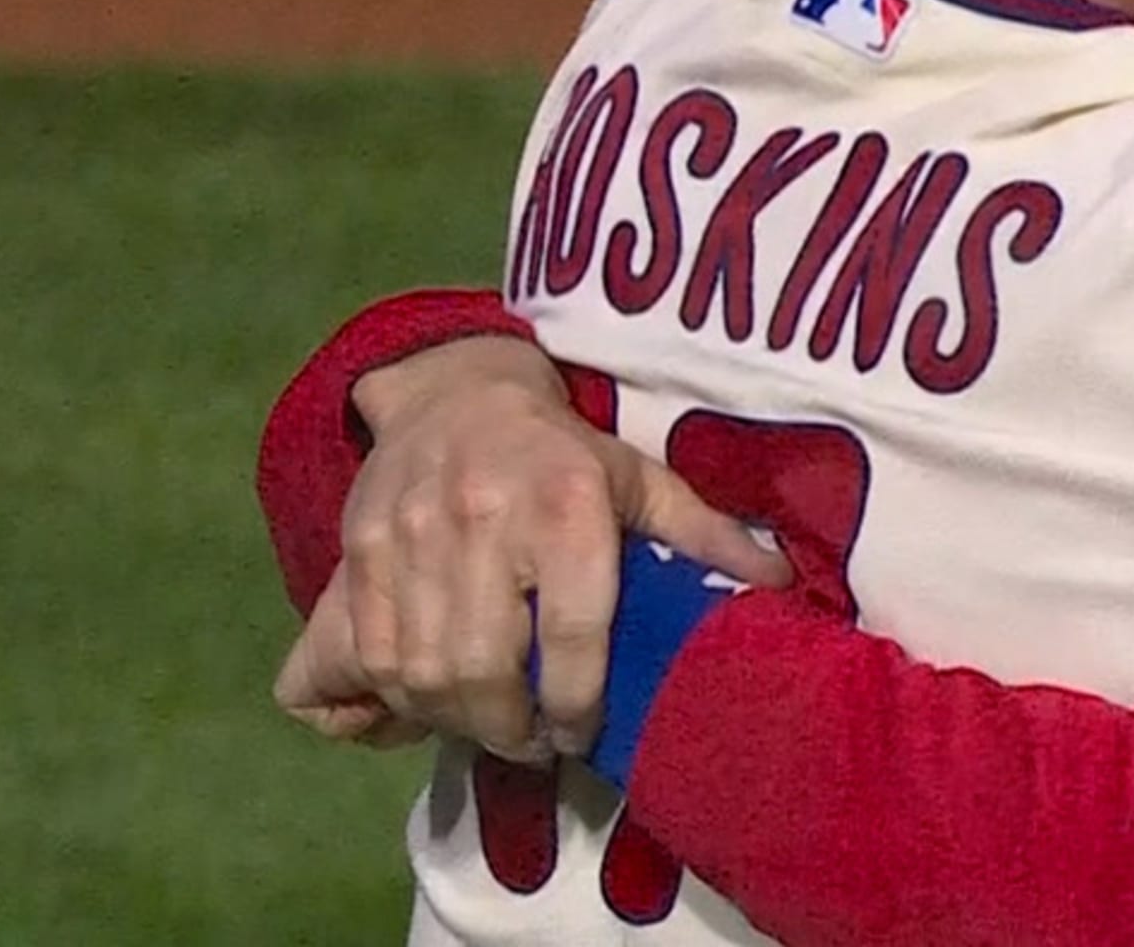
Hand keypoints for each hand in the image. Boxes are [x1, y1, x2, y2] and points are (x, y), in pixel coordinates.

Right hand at [303, 335, 790, 762]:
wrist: (454, 392)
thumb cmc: (562, 450)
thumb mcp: (639, 478)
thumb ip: (702, 534)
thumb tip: (777, 584)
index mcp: (566, 502)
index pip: (571, 629)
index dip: (577, 701)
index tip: (582, 731)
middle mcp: (482, 519)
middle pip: (484, 666)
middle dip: (510, 728)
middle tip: (535, 741)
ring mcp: (408, 536)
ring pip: (418, 673)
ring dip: (454, 722)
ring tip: (490, 727)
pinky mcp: (356, 551)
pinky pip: (362, 655)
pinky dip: (390, 699)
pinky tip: (430, 702)